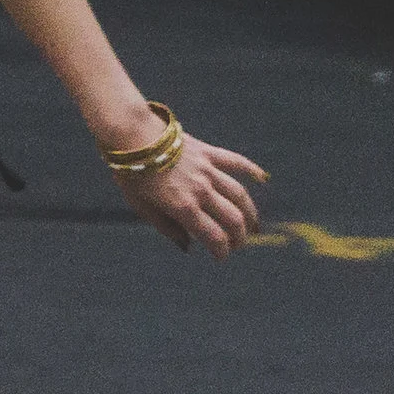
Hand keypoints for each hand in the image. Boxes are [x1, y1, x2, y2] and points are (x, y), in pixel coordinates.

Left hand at [112, 132, 267, 256]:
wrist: (131, 135)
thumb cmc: (132, 174)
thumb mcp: (142, 207)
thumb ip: (167, 228)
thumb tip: (188, 247)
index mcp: (183, 207)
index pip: (214, 237)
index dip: (221, 251)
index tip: (221, 257)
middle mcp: (201, 190)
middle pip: (232, 219)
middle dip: (239, 236)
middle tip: (238, 245)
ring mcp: (207, 170)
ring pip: (239, 195)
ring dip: (249, 212)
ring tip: (253, 225)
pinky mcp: (208, 153)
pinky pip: (236, 162)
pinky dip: (251, 170)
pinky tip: (262, 179)